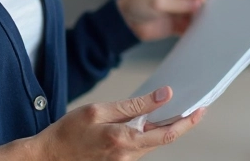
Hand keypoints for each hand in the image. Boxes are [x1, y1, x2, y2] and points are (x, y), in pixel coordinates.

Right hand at [37, 86, 204, 160]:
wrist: (48, 158)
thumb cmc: (68, 133)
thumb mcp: (98, 110)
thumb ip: (133, 104)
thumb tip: (163, 95)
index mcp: (123, 140)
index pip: (167, 132)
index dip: (188, 122)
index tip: (201, 110)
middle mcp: (127, 156)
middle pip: (164, 139)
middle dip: (180, 123)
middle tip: (194, 107)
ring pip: (153, 144)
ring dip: (164, 128)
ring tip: (173, 110)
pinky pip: (140, 148)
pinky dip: (149, 134)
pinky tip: (148, 122)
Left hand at [117, 0, 207, 41]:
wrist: (125, 24)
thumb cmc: (136, 5)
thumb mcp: (157, 2)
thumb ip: (178, 4)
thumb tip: (199, 4)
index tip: (200, 3)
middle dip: (202, 7)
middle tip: (200, 17)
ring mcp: (180, 9)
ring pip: (198, 13)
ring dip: (199, 20)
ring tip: (196, 27)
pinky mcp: (178, 24)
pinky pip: (191, 27)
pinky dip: (194, 31)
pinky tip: (191, 35)